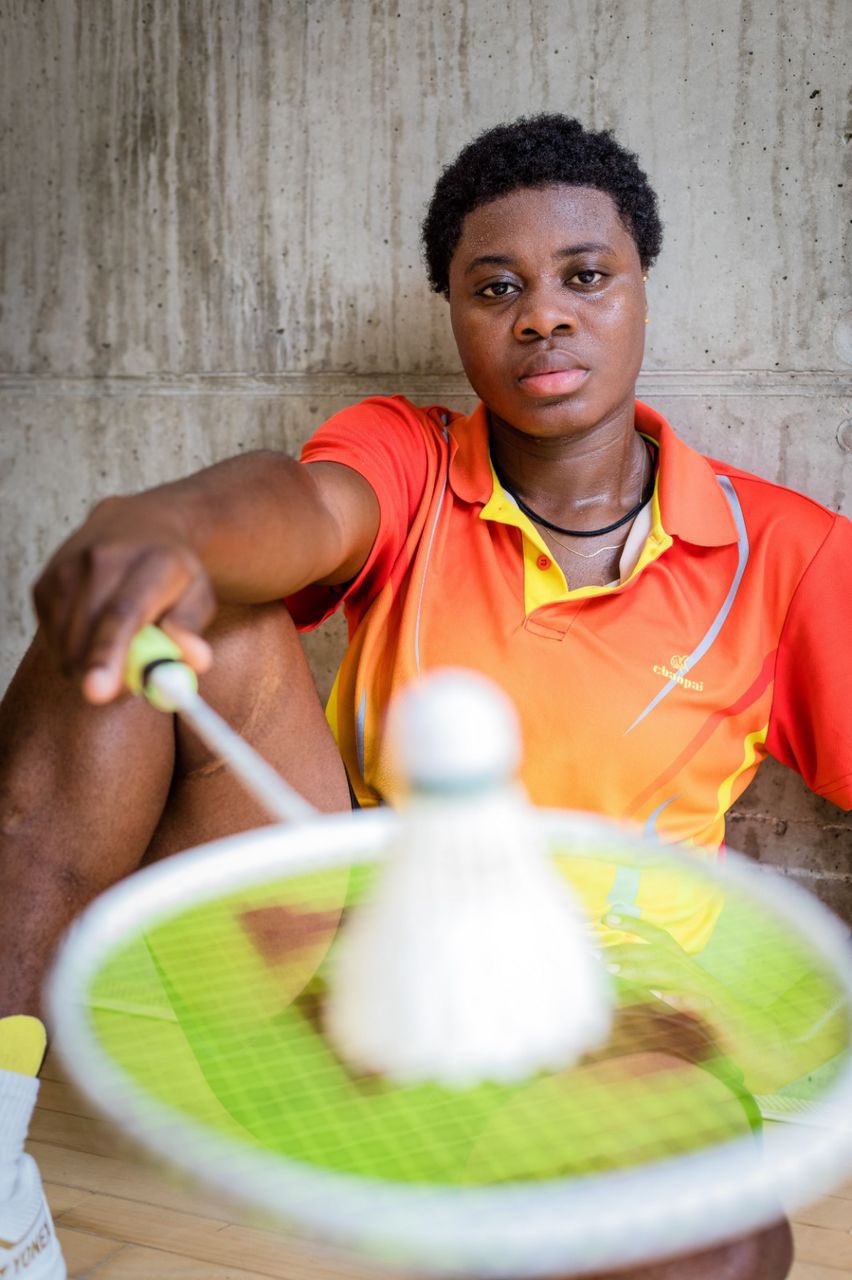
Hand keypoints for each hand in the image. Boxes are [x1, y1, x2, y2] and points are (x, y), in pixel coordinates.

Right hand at [33, 493, 214, 703]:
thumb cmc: (171, 571)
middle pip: (86, 635)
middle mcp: (101, 560)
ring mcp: (65, 570)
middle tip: (129, 686)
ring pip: (66, 646)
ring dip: (91, 665)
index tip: (97, 693)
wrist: (134, 523)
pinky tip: (95, 629)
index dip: (108, 655)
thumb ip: (193, 628)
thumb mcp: (198, 595)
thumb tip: (193, 660)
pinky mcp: (42, 583)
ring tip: (120, 644)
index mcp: (150, 563)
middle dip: (102, 675)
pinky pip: (52, 641)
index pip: (121, 614)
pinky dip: (74, 650)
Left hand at [602, 913, 716, 1015]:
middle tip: (596, 953)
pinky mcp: (720, 1014)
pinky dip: (682, 997)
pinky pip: (701, 1002)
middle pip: (661, 952)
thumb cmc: (715, 1023)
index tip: (605, 918)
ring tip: (614, 970)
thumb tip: (636, 979)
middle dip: (627, 949)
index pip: (659, 937)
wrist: (754, 1044)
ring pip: (674, 972)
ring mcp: (710, 993)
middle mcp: (697, 975)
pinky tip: (665, 997)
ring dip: (643, 969)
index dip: (635, 924)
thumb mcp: (684, 1001)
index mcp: (687, 968)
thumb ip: (662, 988)